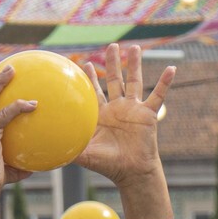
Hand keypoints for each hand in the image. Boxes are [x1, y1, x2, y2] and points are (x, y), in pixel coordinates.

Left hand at [77, 43, 172, 184]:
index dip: (92, 78)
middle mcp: (119, 108)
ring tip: (135, 48)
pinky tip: (171, 69)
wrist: (131, 173)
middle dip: (113, 63)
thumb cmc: (108, 165)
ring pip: (135, 82)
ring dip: (135, 64)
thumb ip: (68, 147)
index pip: (96, 91)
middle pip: (116, 80)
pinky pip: (158, 95)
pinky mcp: (149, 115)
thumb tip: (46, 147)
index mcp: (103, 114)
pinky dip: (165, 82)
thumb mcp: (85, 154)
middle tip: (111, 45)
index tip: (87, 64)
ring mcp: (134, 110)